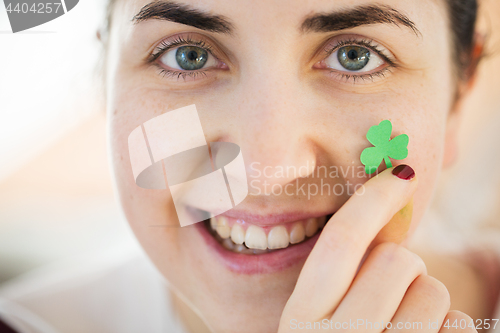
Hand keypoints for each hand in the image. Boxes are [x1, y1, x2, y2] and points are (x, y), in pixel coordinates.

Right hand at [278, 166, 475, 332]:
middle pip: (395, 260)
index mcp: (299, 321)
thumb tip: (389, 205)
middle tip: (391, 292)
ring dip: (427, 301)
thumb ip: (343, 273)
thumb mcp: (318, 321)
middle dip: (403, 268)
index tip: (401, 172)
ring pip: (432, 289)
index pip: (340, 243)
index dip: (373, 200)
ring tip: (405, 327)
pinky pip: (460, 325)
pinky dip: (450, 329)